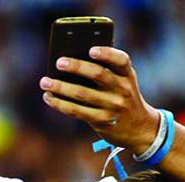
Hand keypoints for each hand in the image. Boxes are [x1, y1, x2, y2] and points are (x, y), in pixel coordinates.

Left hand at [40, 46, 158, 153]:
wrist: (140, 128)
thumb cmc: (123, 97)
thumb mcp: (123, 82)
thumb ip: (106, 70)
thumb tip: (72, 60)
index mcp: (127, 75)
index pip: (121, 60)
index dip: (107, 53)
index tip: (91, 49)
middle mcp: (122, 89)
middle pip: (98, 74)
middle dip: (77, 67)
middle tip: (58, 62)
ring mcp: (112, 106)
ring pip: (83, 94)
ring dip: (61, 87)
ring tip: (45, 82)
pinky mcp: (102, 121)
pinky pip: (77, 111)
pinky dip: (60, 103)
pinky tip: (49, 97)